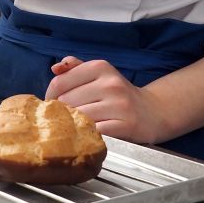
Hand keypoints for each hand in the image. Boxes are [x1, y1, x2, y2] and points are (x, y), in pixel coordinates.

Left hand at [44, 57, 172, 143]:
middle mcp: (110, 84)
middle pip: (67, 101)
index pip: (60, 82)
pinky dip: (88, 134)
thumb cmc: (118, 93)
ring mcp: (119, 105)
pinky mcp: (126, 125)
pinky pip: (95, 132)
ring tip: (77, 126)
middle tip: (66, 118)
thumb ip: (75, 68)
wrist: (153, 112)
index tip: (53, 104)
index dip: (50, 96)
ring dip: (74, 124)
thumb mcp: (100, 74)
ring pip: (79, 117)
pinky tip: (90, 134)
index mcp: (100, 67)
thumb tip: (55, 68)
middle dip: (62, 112)